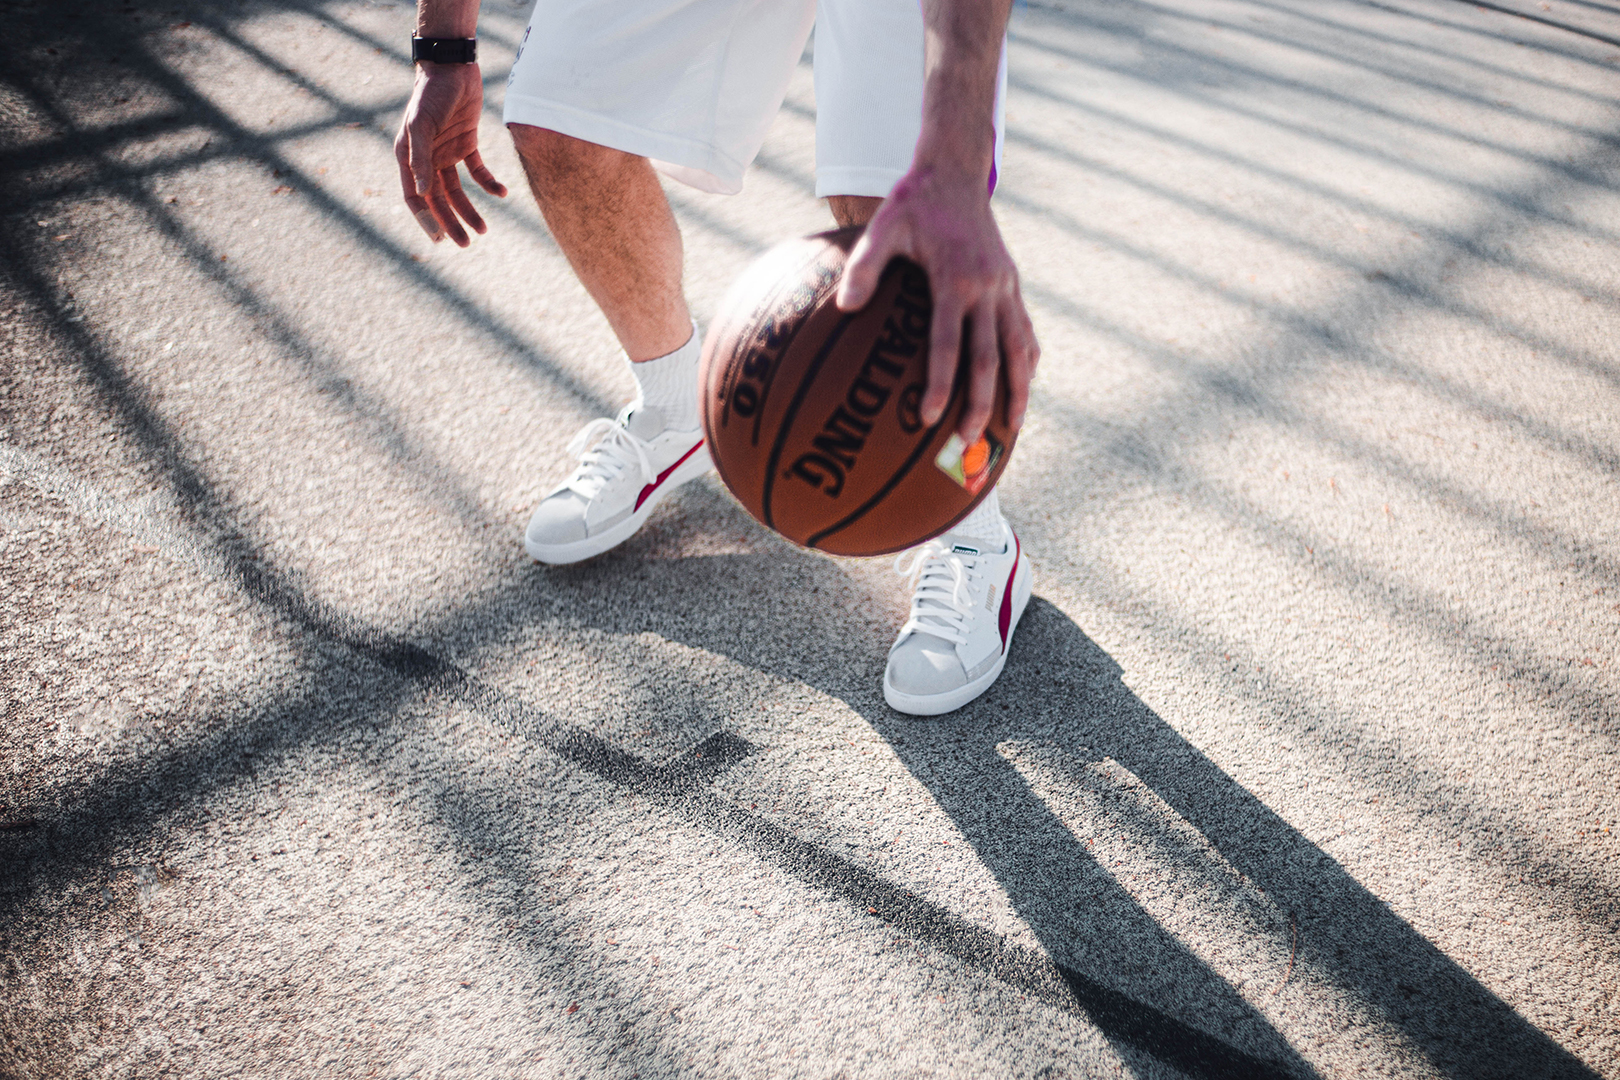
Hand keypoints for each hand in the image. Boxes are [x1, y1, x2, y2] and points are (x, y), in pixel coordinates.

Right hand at [394, 61, 506, 245]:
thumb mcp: (422, 124)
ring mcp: (446, 152)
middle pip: (438, 199)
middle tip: (465, 243)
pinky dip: (489, 183)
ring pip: (457, 190)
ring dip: (469, 210)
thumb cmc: (432, 93)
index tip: (440, 239)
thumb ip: (420, 157)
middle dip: (451, 222)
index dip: (426, 219)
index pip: (415, 197)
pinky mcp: (466, 143)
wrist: (453, 67)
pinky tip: (502, 193)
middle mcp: (426, 158)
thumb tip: (423, 192)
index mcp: (408, 156)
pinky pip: (478, 171)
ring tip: (483, 230)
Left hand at [835, 165, 1038, 444]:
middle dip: (981, 403)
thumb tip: (843, 307)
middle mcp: (987, 287)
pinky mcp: (1012, 284)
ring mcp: (1005, 286)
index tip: (931, 417)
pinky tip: (1024, 385)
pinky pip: (1025, 330)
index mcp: (955, 279)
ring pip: (1019, 349)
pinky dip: (1027, 360)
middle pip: (990, 358)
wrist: (955, 172)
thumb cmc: (912, 203)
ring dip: (1018, 390)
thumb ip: (864, 266)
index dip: (943, 383)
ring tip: (1012, 427)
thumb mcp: (882, 227)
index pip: (950, 344)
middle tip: (967, 441)